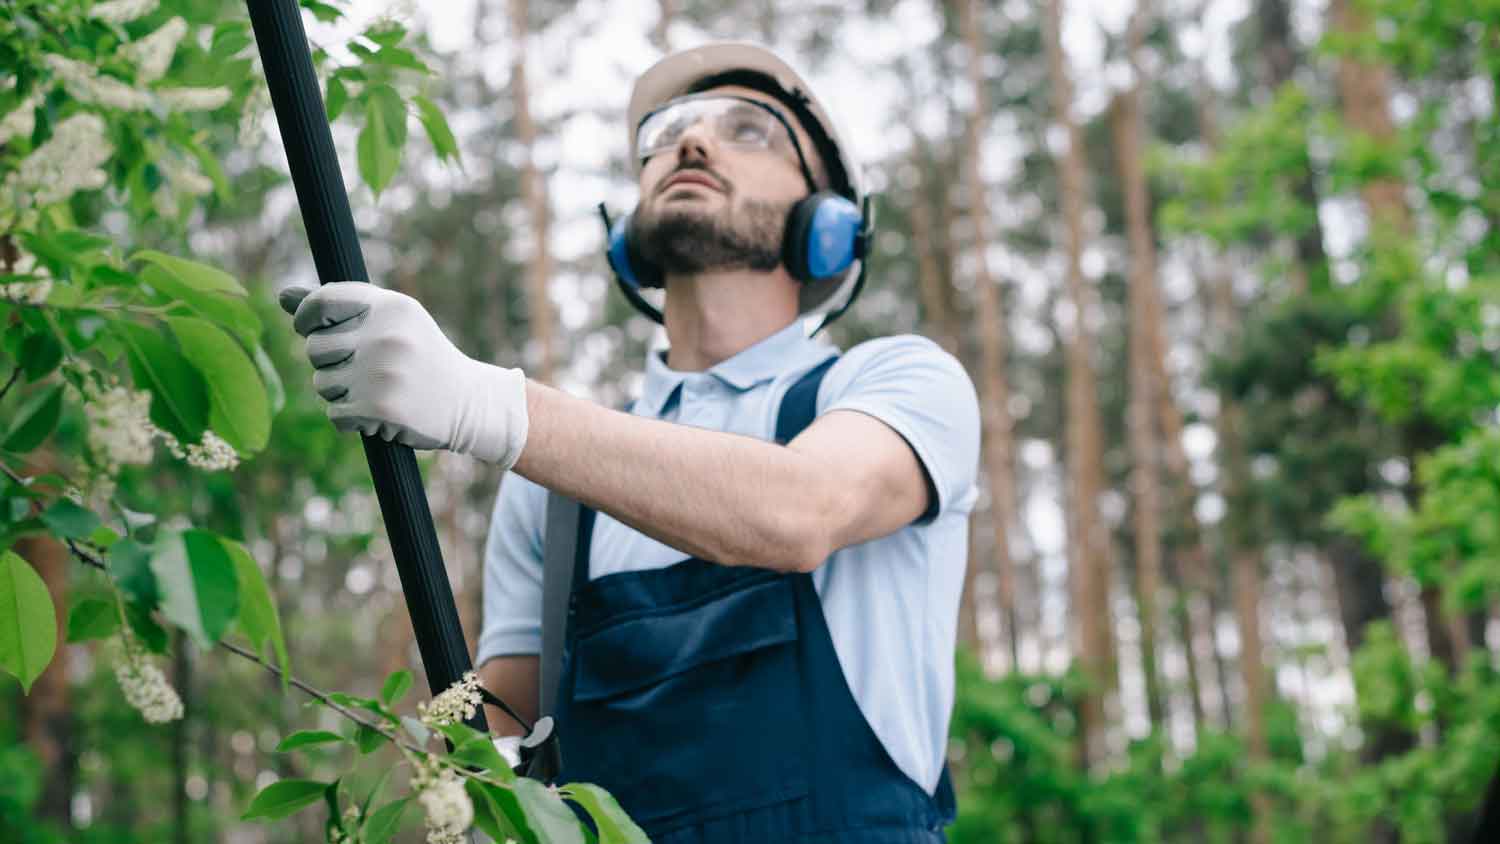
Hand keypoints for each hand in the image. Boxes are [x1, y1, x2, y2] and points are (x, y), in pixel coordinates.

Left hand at [278, 282, 528, 467]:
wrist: (469, 403)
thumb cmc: (422, 358)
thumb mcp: (392, 322)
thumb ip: (342, 308)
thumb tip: (283, 296)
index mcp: (391, 306)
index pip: (323, 301)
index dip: (306, 317)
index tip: (310, 329)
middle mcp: (386, 335)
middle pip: (315, 348)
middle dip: (329, 363)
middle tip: (360, 371)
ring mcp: (383, 372)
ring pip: (323, 384)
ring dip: (341, 394)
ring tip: (374, 392)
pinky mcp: (381, 407)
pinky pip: (336, 415)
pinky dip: (351, 420)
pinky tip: (377, 415)